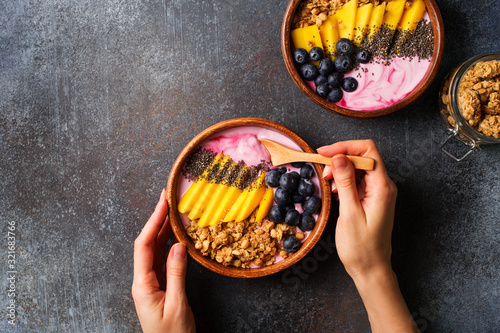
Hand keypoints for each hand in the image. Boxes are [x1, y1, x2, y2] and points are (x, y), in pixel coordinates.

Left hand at [132, 189, 195, 332]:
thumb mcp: (177, 305)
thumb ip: (177, 274)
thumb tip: (179, 245)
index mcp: (142, 285)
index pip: (144, 246)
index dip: (153, 222)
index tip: (163, 203)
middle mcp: (143, 280)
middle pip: (147, 243)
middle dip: (156, 219)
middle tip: (167, 198)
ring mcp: (151, 282)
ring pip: (155, 249)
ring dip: (162, 229)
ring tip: (172, 210)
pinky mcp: (160, 285)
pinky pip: (162, 259)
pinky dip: (169, 244)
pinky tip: (176, 234)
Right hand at [318, 139, 396, 277]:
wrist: (370, 268)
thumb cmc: (361, 247)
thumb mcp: (350, 213)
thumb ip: (346, 183)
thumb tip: (339, 157)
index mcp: (382, 188)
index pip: (368, 151)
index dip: (345, 147)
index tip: (324, 153)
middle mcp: (383, 186)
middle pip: (363, 156)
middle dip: (340, 157)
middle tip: (321, 168)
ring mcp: (378, 192)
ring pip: (359, 167)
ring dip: (340, 169)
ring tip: (326, 181)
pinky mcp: (371, 199)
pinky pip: (357, 180)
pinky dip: (343, 180)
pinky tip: (334, 190)